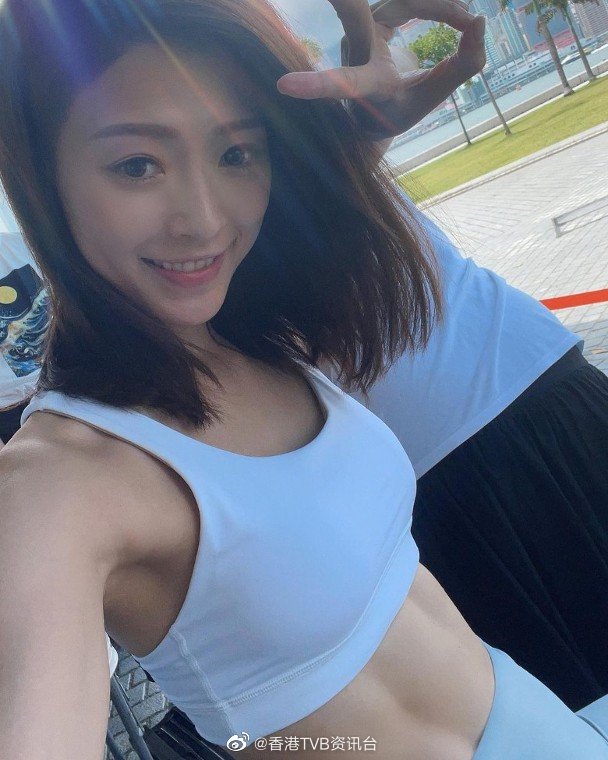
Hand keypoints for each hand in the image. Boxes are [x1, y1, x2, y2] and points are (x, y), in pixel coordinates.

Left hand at [277, 0, 485, 139]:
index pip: (344, 84)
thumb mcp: (429, 100)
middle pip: (352, 13)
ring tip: (466, 18)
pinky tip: (458, 13)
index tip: (284, 87)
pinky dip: (436, 5)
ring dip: (440, 6)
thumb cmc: (395, 111)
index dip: (318, 86)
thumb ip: (461, 68)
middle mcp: (355, 54)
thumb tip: (480, 23)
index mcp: (365, 89)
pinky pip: (409, 0)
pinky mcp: (368, 17)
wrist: (372, 108)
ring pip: (402, 2)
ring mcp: (358, 31)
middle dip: (342, 0)